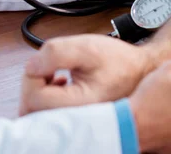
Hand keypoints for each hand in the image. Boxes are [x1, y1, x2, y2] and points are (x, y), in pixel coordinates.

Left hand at [20, 34, 150, 113]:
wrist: (140, 71)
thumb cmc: (119, 61)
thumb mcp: (87, 46)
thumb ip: (55, 52)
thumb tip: (31, 66)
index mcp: (79, 106)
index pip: (34, 97)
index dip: (34, 73)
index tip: (50, 61)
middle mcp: (76, 121)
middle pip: (30, 109)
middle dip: (35, 82)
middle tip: (52, 67)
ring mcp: (74, 124)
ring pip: (36, 112)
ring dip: (40, 89)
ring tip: (58, 74)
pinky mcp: (72, 121)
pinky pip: (46, 114)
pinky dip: (47, 95)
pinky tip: (61, 82)